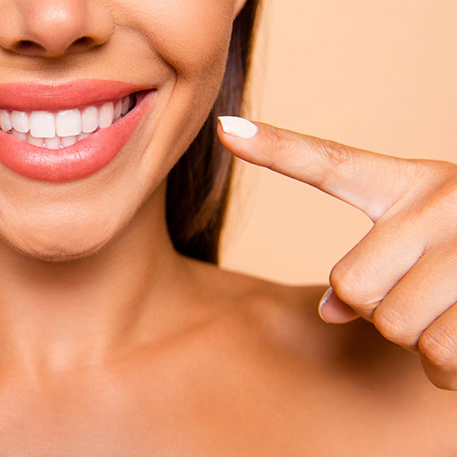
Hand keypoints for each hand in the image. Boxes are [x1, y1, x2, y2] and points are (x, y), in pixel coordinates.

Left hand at [218, 116, 456, 389]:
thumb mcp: (429, 240)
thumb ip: (376, 262)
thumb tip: (331, 311)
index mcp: (412, 184)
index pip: (331, 164)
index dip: (275, 148)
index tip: (224, 128)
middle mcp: (441, 201)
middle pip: (351, 285)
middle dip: (379, 309)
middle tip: (424, 293)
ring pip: (395, 326)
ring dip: (421, 338)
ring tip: (455, 310)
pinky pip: (441, 357)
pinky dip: (451, 367)